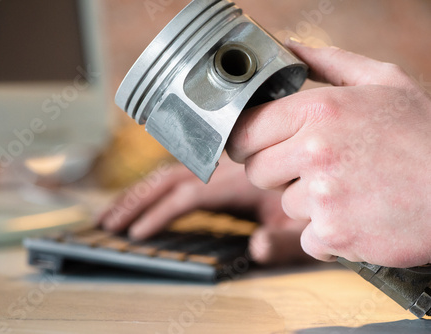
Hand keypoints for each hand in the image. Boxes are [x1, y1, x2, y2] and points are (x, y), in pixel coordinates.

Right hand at [97, 155, 311, 264]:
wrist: (332, 165)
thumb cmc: (319, 195)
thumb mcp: (307, 223)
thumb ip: (284, 240)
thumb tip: (255, 248)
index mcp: (239, 180)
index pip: (187, 195)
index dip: (159, 213)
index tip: (136, 233)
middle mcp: (225, 170)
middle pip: (169, 179)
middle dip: (136, 200)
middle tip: (107, 222)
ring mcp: (222, 170)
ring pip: (172, 175)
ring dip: (141, 193)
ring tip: (114, 212)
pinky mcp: (223, 175)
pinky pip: (184, 178)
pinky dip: (159, 190)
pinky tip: (148, 203)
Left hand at [227, 39, 430, 267]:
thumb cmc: (424, 135)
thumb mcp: (385, 82)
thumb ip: (330, 62)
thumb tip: (290, 49)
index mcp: (319, 110)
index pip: (245, 130)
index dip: (247, 141)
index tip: (255, 146)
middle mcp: (316, 151)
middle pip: (256, 171)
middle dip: (277, 171)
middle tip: (314, 167)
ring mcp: (323, 196)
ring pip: (285, 204)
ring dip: (309, 202)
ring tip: (350, 189)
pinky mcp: (334, 234)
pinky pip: (307, 238)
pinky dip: (328, 234)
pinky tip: (358, 215)